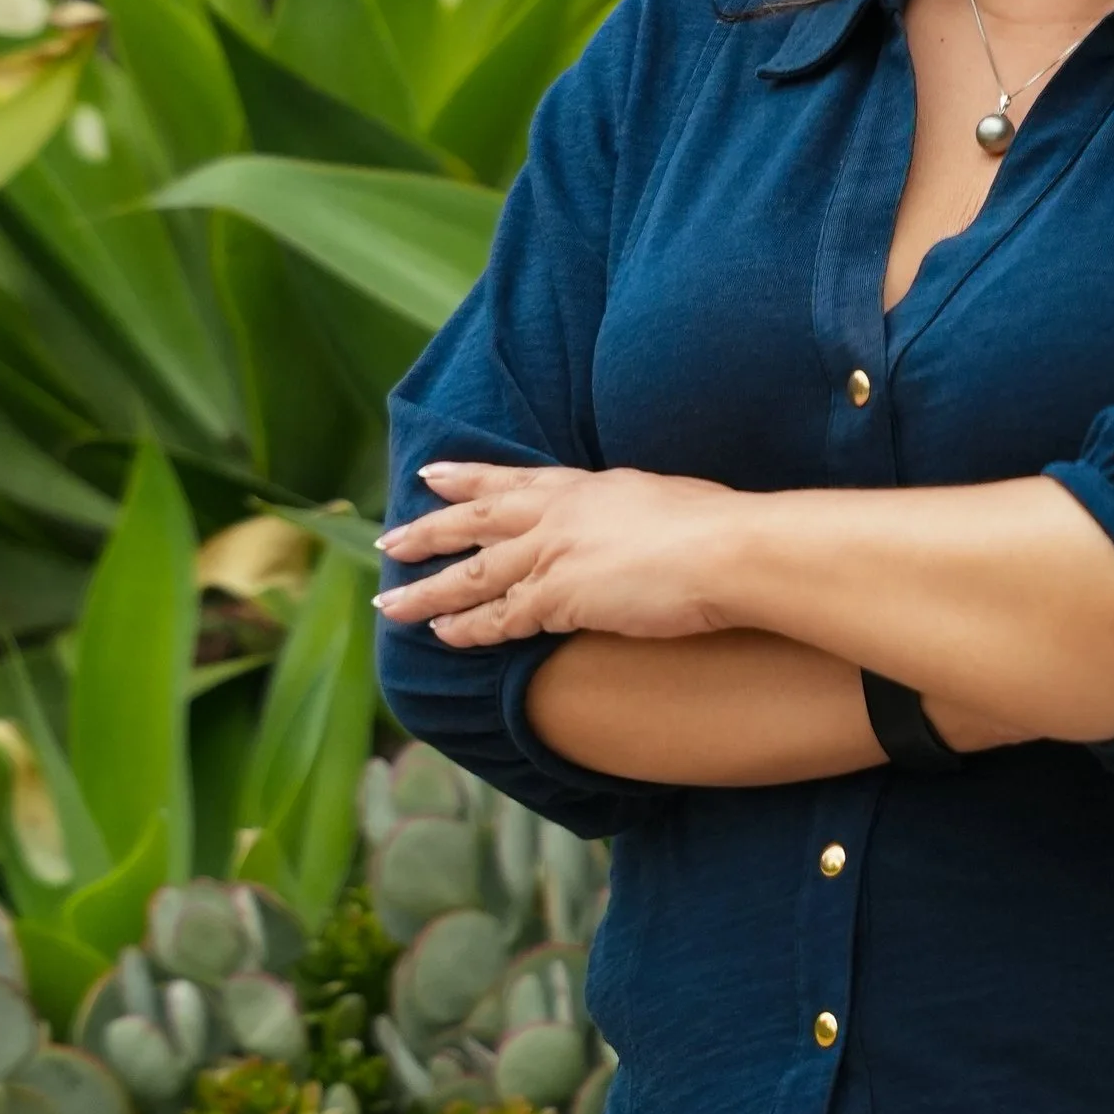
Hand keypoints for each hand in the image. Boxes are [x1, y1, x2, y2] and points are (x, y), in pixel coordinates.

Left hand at [374, 461, 742, 645]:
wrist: (726, 549)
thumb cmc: (716, 525)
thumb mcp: (663, 499)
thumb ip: (633, 510)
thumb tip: (640, 523)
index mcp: (583, 485)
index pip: (510, 478)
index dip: (466, 477)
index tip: (431, 476)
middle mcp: (556, 513)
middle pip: (474, 521)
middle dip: (427, 532)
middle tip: (387, 540)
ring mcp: (551, 553)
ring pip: (472, 574)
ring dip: (427, 590)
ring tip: (388, 603)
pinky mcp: (557, 597)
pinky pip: (499, 617)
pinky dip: (467, 628)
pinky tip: (441, 637)